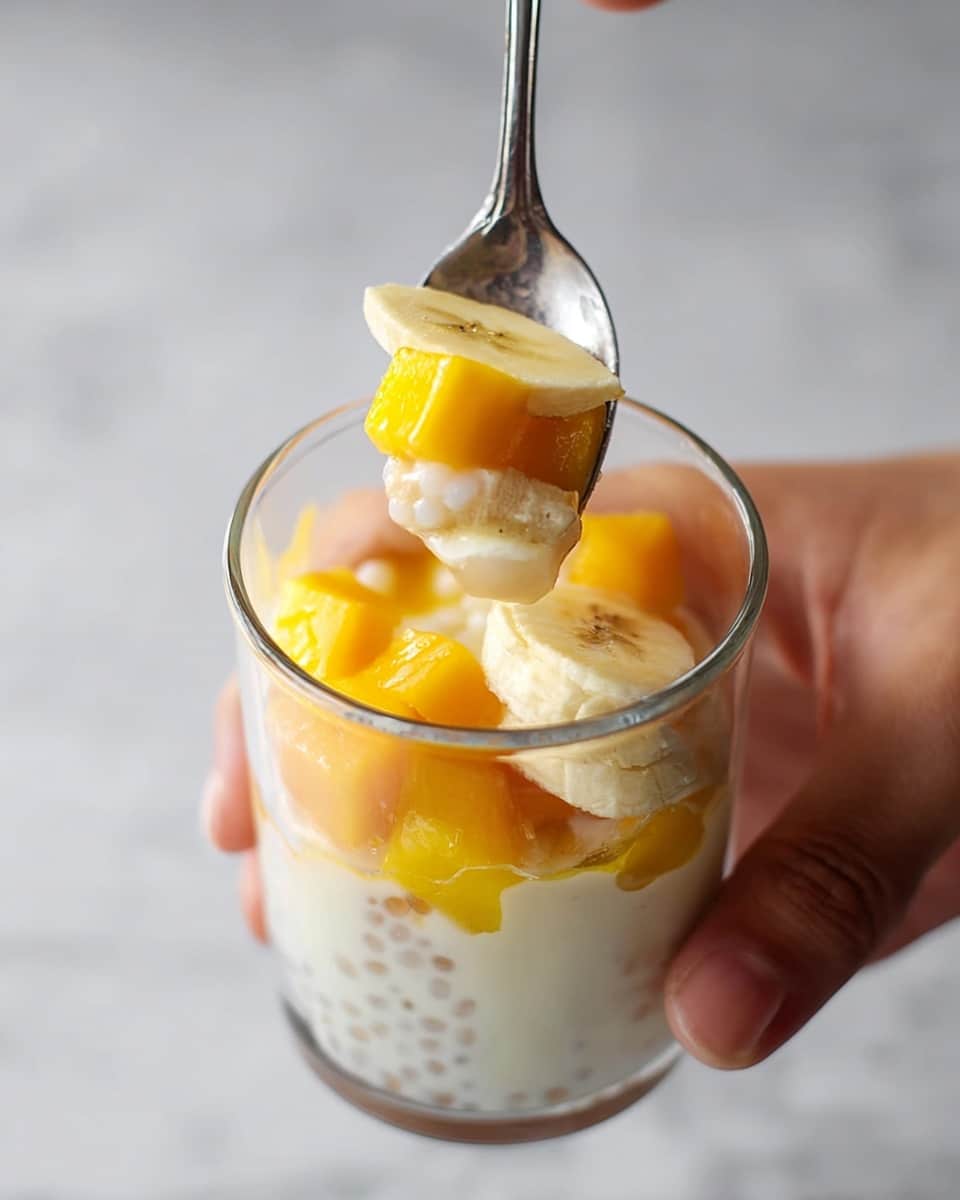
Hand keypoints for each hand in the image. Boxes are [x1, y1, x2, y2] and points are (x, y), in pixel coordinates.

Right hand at [204, 454, 959, 1070]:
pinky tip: (458, 950)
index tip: (278, 678)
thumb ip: (838, 866)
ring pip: (498, 751)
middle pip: (450, 654)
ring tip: (305, 903)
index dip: (357, 589)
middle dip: (338, 732)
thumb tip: (704, 1022)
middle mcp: (646, 623)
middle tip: (256, 832)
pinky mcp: (707, 792)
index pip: (481, 534)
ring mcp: (668, 711)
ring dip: (399, 817)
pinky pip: (584, 835)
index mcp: (677, 542)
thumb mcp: (938, 720)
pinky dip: (513, 886)